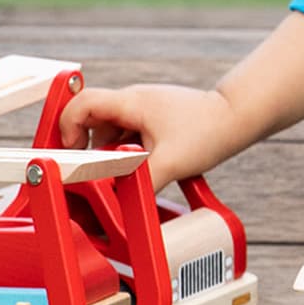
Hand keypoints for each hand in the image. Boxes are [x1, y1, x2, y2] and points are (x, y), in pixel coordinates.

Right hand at [56, 83, 242, 188]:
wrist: (237, 118)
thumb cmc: (208, 131)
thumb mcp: (170, 163)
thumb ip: (138, 183)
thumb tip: (116, 202)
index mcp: (131, 102)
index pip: (81, 105)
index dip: (66, 128)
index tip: (70, 154)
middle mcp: (133, 101)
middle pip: (90, 119)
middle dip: (85, 147)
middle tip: (88, 172)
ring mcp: (143, 109)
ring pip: (108, 129)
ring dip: (107, 152)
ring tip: (118, 173)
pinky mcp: (153, 119)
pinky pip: (125, 134)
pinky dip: (124, 152)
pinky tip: (136, 168)